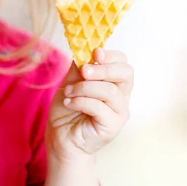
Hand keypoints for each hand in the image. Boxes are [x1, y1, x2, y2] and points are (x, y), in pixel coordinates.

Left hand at [45, 48, 133, 162]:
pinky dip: (80, 101)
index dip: (111, 56)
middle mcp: (121, 96)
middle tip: (84, 71)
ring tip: (68, 92)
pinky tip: (69, 103)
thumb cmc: (67, 110)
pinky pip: (99, 107)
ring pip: (109, 90)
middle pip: (126, 74)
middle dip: (103, 69)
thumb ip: (79, 68)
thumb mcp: (70, 83)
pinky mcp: (112, 126)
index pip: (123, 64)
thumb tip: (83, 49)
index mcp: (113, 83)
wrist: (60, 137)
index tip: (94, 53)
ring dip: (84, 88)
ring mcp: (119, 112)